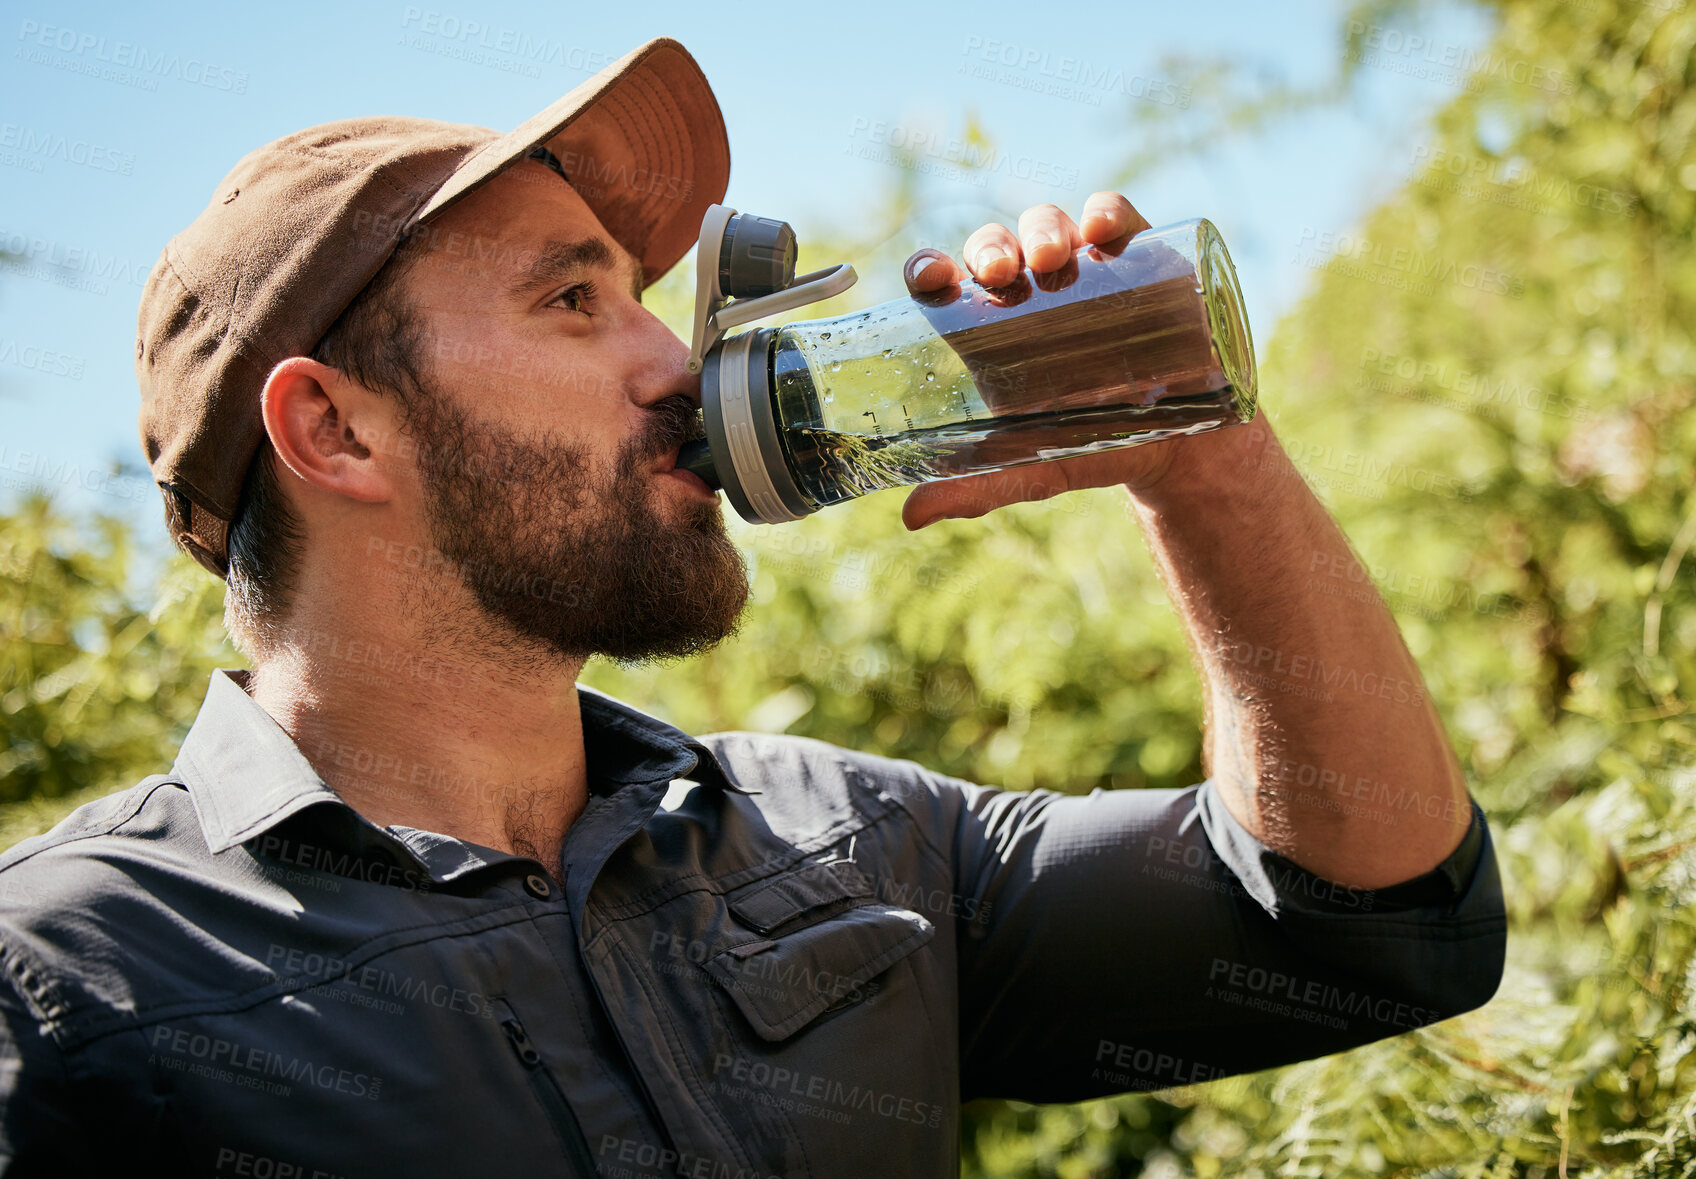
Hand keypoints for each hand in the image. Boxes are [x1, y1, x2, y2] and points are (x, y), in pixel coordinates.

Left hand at [897, 192, 1190, 530]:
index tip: (930, 278)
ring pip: (1048, 224)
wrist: (1183, 446)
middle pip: (995, 246)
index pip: (947, 282)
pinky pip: (1116, 216)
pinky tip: (1102, 227)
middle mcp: (1031, 287)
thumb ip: (977, 488)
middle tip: (1001, 273)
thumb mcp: (1034, 470)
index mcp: (989, 327)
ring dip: (1043, 228)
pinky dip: (1106, 210)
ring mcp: (1084, 267)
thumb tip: (912, 517)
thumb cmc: (1094, 448)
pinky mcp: (1138, 257)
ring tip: (1053, 258)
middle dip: (991, 247)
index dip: (930, 268)